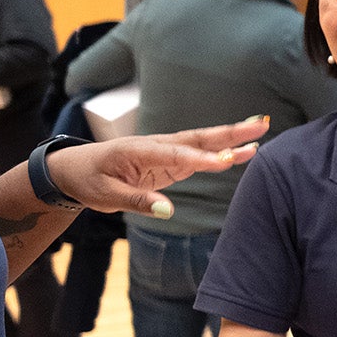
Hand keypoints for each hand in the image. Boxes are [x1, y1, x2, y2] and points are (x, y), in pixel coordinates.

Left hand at [51, 116, 269, 216]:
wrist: (76, 168)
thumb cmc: (88, 180)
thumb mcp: (106, 196)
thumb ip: (137, 201)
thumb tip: (169, 211)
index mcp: (139, 151)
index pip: (176, 156)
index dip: (202, 160)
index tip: (227, 162)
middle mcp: (157, 146)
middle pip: (198, 139)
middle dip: (229, 133)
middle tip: (259, 124)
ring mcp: (166, 151)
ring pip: (203, 142)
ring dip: (232, 137)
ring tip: (260, 131)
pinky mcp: (171, 160)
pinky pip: (200, 154)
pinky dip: (223, 151)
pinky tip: (244, 150)